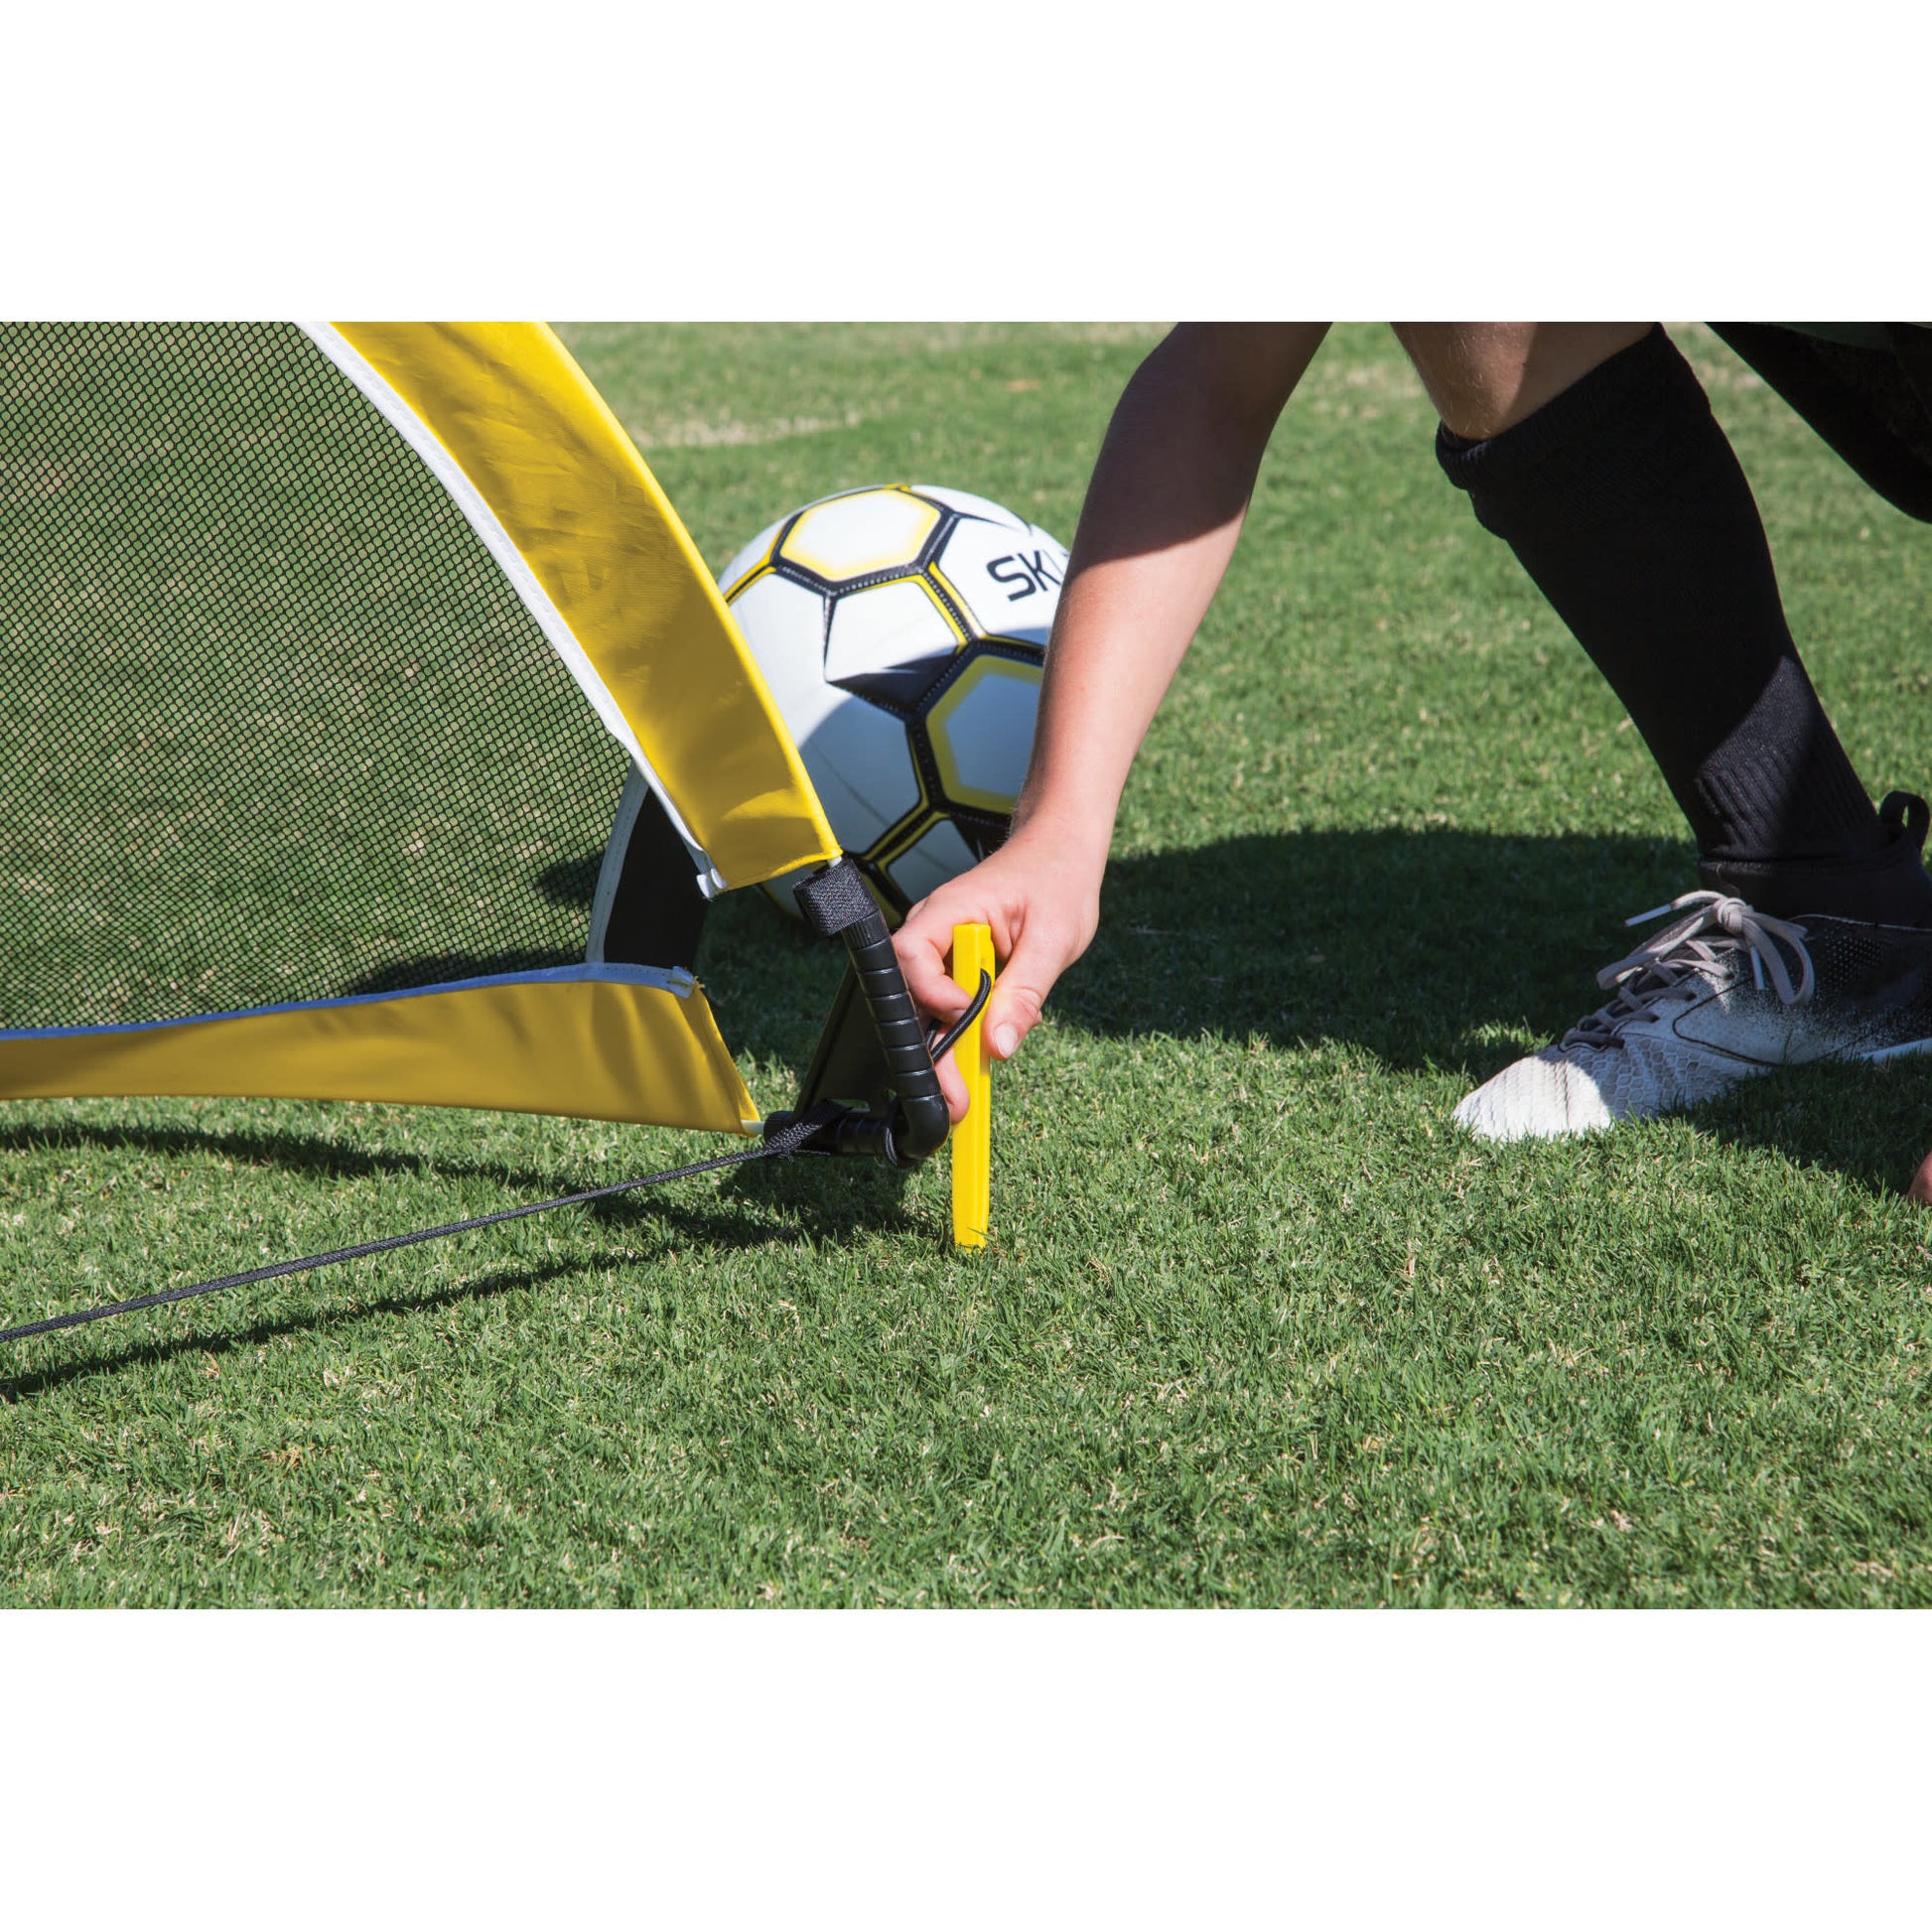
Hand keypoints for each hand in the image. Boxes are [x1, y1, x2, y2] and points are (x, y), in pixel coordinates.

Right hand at [894, 825, 1103, 1121]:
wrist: (1062, 852)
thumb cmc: (1057, 879)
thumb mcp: (1054, 939)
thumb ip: (1025, 992)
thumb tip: (999, 1047)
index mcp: (951, 910)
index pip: (911, 956)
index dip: (930, 995)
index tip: (965, 1018)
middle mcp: (936, 930)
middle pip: (913, 995)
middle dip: (933, 1050)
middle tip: (955, 1101)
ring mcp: (943, 949)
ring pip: (930, 1009)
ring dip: (953, 1046)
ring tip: (969, 1091)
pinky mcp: (958, 967)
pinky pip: (952, 1006)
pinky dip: (971, 1030)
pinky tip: (993, 1043)